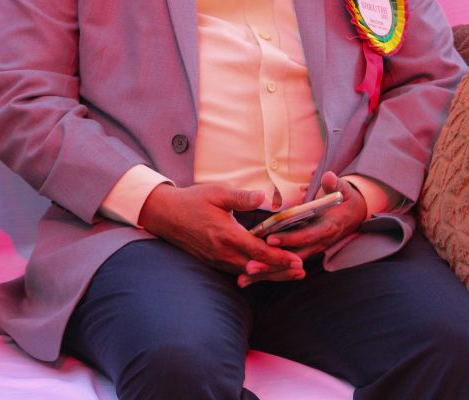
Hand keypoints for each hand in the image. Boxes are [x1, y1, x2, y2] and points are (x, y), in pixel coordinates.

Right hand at [139, 182, 304, 285]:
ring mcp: (218, 260)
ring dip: (270, 274)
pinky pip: (238, 271)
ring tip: (290, 274)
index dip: (280, 258)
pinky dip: (255, 273)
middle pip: (258, 268)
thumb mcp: (217, 193)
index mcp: (227, 235)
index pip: (259, 252)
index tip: (298, 260)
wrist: (167, 215)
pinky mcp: (214, 261)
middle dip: (281, 271)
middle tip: (301, 271)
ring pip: (249, 273)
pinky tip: (266, 272)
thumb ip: (241, 197)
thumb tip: (262, 196)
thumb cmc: (193, 200)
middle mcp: (223, 253)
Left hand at [238, 172, 366, 285]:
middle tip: (251, 266)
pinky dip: (269, 272)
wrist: (354, 214)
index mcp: (327, 227)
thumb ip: (334, 184)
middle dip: (272, 263)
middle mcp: (319, 243)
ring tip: (246, 276)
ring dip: (268, 272)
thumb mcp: (342, 189)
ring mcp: (311, 250)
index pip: (307, 236)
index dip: (289, 239)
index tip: (270, 240)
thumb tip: (329, 177)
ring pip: (288, 265)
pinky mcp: (304, 253)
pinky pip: (286, 265)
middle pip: (294, 258)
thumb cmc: (344, 199)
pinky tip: (250, 277)